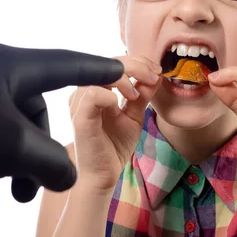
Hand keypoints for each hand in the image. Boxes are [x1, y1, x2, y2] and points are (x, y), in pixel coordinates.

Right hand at [69, 56, 162, 192]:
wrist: (104, 174)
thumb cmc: (114, 145)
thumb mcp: (135, 115)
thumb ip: (143, 95)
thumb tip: (157, 75)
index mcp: (96, 88)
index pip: (113, 62)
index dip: (137, 61)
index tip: (157, 71)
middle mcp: (84, 92)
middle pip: (107, 62)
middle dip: (135, 65)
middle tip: (153, 76)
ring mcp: (79, 103)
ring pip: (99, 73)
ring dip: (124, 78)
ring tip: (137, 95)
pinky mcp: (80, 117)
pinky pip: (93, 94)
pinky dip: (112, 95)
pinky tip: (123, 105)